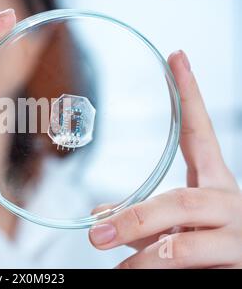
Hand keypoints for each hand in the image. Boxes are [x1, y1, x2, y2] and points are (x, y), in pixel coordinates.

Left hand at [89, 50, 241, 268]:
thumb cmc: (211, 248)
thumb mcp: (177, 226)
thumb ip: (143, 219)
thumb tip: (100, 214)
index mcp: (217, 186)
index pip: (201, 134)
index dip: (190, 96)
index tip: (176, 57)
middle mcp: (232, 206)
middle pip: (182, 200)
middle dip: (137, 217)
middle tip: (96, 234)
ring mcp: (240, 240)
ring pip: (183, 244)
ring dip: (142, 256)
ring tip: (115, 267)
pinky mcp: (240, 267)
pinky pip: (190, 268)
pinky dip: (153, 273)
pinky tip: (130, 274)